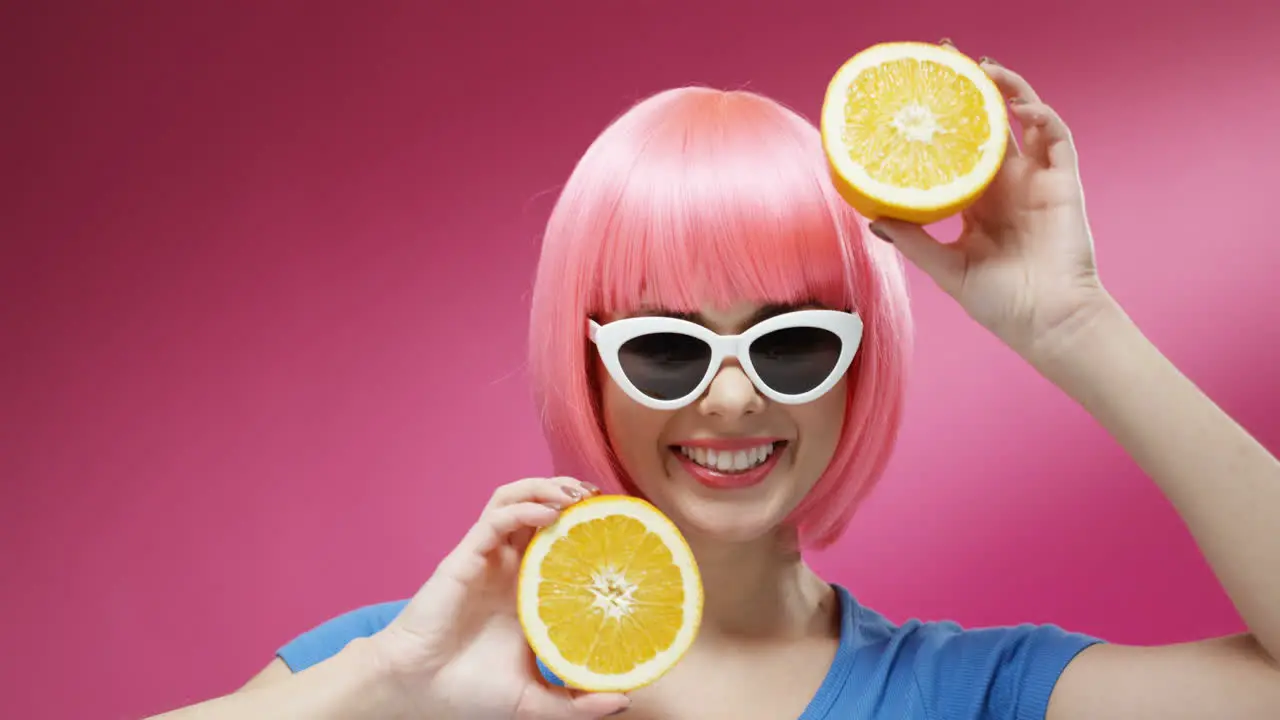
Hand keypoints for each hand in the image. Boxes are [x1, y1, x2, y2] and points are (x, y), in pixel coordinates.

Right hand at [368, 477, 630, 719]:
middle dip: (570, 494)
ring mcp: (487, 559)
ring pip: (516, 501)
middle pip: (540, 509)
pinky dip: (524, 508)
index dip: (586, 526)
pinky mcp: (466, 557)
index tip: (619, 525)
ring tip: (576, 494)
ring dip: (546, 488)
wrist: (419, 692)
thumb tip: (623, 701)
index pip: (559, 541)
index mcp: (527, 590)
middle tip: (600, 497)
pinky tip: (550, 514)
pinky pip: (497, 519)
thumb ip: (575, 702)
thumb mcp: (534, 700)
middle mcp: (509, 568)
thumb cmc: (469, 691)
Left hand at [870, 42, 1114, 363]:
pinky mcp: (1063, 183)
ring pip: (1024, 119)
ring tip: (982, 68)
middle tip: (947, 58)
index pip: (959, 149)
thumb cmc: (1001, 303)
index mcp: (979, 201)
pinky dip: (1040, 116)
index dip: (943, 121)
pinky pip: (1055, 137)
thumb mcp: (945, 268)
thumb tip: (872, 217)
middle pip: (989, 124)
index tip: (917, 96)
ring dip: (1008, 89)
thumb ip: (913, 240)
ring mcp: (1037, 181)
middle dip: (972, 89)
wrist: (1047, 323)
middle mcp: (1007, 185)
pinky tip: (1018, 106)